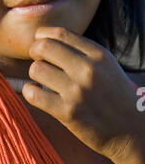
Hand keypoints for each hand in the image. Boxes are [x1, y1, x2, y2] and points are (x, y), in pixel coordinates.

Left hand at [22, 26, 144, 163]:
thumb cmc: (113, 94)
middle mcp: (88, 70)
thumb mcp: (105, 64)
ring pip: (36, 69)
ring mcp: (78, 92)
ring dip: (35, 74)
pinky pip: (33, 93)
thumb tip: (44, 38)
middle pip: (43, 47)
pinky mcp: (68, 113)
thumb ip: (80, 49)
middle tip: (39, 61)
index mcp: (98, 54)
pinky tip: (39, 94)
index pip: (59, 33)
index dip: (42, 36)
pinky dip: (30, 92)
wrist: (132, 131)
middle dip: (35, 52)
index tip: (41, 44)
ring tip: (43, 80)